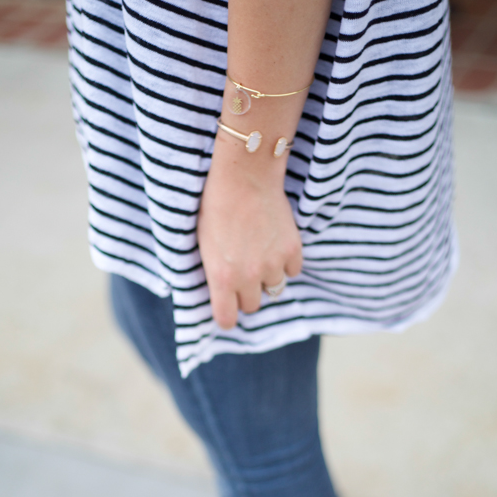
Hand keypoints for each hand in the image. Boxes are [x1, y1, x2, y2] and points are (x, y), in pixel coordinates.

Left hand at [197, 133, 302, 329]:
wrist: (243, 177)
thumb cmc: (215, 208)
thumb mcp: (204, 247)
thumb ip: (216, 275)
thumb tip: (225, 297)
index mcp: (221, 278)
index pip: (227, 320)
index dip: (227, 316)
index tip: (228, 309)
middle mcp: (248, 277)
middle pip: (253, 306)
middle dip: (247, 293)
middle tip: (242, 272)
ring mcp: (273, 264)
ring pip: (274, 288)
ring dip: (267, 277)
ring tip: (258, 252)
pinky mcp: (292, 249)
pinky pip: (292, 271)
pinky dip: (286, 262)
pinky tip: (274, 243)